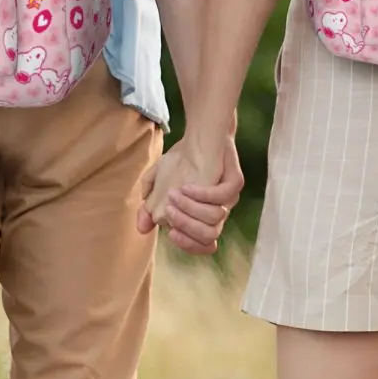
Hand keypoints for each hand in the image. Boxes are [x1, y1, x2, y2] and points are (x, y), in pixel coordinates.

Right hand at [137, 135, 242, 255]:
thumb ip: (150, 205)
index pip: (202, 244)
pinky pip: (222, 196)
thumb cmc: (182, 161)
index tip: (170, 233)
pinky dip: (202, 194)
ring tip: (174, 194)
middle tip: (168, 211)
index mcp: (204, 217)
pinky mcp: (235, 182)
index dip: (187, 244)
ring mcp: (229, 198)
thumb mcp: (159, 182)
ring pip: (215, 218)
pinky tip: (186, 186)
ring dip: (191, 209)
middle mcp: (218, 211)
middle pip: (209, 236)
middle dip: (186, 227)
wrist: (201, 134)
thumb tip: (142, 228)